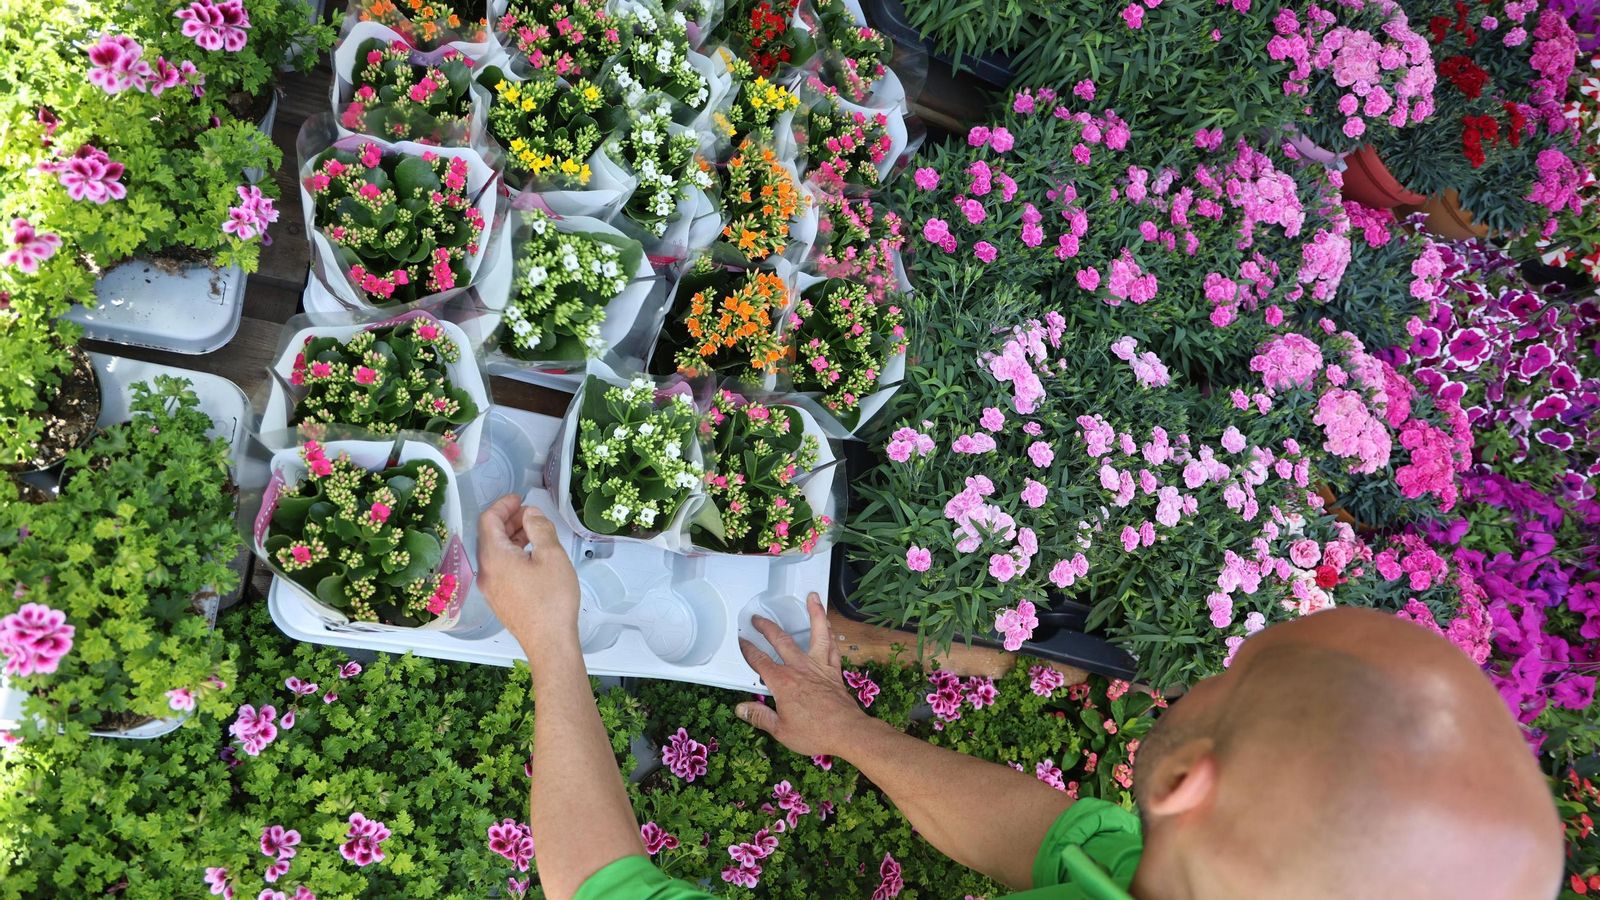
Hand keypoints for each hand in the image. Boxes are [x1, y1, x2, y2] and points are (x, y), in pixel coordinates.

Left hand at [477, 494, 579, 655]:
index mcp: (494, 557)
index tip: (519, 498)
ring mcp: (491, 588)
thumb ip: (539, 528)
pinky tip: (532, 557)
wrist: (549, 642)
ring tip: (535, 532)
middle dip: (508, 520)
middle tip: (530, 513)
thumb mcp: (551, 555)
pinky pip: (500, 568)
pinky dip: (513, 554)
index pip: (488, 520)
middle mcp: (486, 571)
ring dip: (512, 538)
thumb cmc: (551, 600)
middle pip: (490, 536)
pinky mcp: (500, 599)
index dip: (503, 505)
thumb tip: (531, 514)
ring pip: (495, 553)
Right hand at [735, 593, 874, 758]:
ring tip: (812, 597)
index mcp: (782, 682)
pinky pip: (832, 648)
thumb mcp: (780, 730)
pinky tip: (830, 625)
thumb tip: (740, 709)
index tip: (742, 641)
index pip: (760, 661)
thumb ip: (759, 716)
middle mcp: (800, 668)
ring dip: (814, 614)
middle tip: (758, 618)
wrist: (847, 732)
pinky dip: (831, 635)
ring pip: (817, 634)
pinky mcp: (834, 672)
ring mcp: (819, 667)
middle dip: (767, 627)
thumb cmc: (814, 733)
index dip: (748, 650)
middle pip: (781, 640)